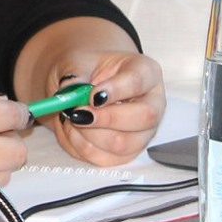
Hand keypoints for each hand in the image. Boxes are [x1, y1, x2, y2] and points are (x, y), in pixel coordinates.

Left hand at [37, 52, 164, 166]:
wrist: (78, 86)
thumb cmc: (85, 70)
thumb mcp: (76, 63)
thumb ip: (74, 77)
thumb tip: (69, 92)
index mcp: (145, 72)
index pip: (139, 81)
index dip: (116, 90)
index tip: (92, 96)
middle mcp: (151, 104)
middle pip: (143, 118)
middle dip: (105, 119)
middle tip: (76, 112)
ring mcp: (142, 132)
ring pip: (123, 144)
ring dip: (88, 135)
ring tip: (70, 117)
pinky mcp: (126, 153)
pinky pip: (105, 158)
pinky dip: (81, 146)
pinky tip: (72, 130)